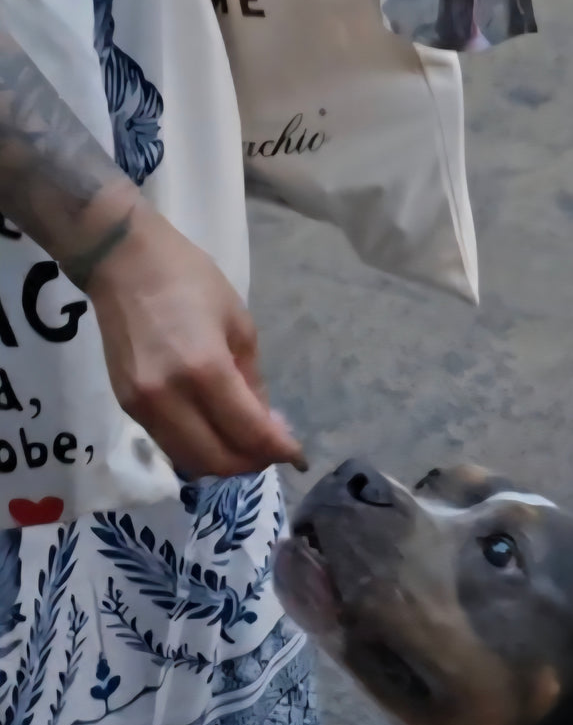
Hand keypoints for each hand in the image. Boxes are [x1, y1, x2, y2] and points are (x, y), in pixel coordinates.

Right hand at [86, 209, 306, 478]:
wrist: (122, 261)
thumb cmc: (190, 281)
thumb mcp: (239, 325)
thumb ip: (253, 382)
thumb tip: (266, 426)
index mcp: (205, 370)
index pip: (249, 433)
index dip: (279, 451)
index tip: (298, 456)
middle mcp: (170, 398)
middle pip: (218, 460)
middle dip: (253, 463)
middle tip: (273, 450)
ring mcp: (142, 406)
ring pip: (191, 461)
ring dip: (224, 463)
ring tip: (246, 445)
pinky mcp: (126, 407)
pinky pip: (170, 445)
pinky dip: (199, 450)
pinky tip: (216, 433)